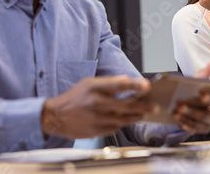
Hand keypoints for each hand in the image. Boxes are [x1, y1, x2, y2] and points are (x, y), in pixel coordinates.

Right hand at [41, 75, 157, 138]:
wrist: (55, 116)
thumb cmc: (74, 97)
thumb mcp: (89, 83)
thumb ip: (109, 82)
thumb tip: (127, 79)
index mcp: (94, 88)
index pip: (118, 85)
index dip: (134, 85)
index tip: (147, 85)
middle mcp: (95, 103)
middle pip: (125, 105)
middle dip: (143, 106)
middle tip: (154, 106)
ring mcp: (96, 119)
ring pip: (123, 119)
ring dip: (136, 116)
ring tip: (143, 113)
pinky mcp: (95, 131)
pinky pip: (114, 128)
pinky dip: (121, 124)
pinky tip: (125, 120)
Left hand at [172, 57, 209, 133]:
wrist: (183, 100)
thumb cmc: (196, 88)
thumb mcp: (202, 76)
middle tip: (202, 96)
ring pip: (205, 119)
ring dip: (193, 113)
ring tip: (181, 107)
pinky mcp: (201, 128)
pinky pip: (195, 127)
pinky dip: (185, 121)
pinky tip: (177, 115)